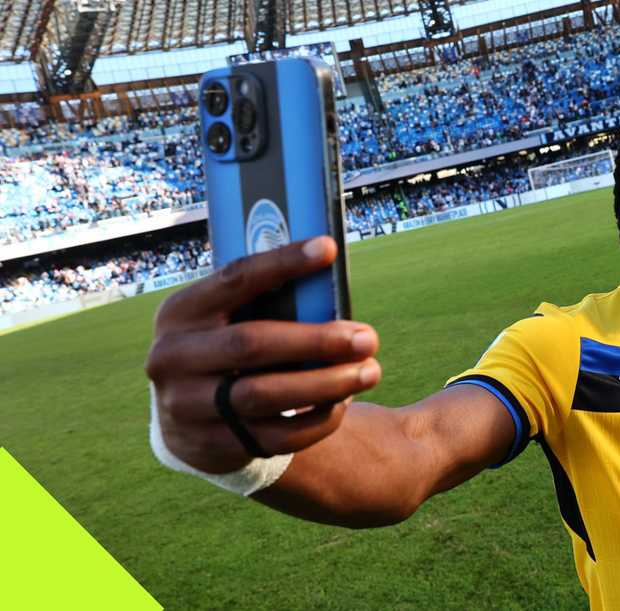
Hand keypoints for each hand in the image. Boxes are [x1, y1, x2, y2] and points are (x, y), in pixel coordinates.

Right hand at [145, 236, 381, 473]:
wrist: (182, 416)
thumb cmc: (224, 347)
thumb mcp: (225, 318)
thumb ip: (264, 301)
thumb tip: (329, 272)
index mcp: (180, 312)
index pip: (234, 279)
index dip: (282, 263)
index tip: (327, 249)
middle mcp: (173, 358)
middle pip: (252, 344)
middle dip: (317, 340)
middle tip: (367, 338)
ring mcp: (186, 406)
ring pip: (265, 395)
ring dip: (327, 383)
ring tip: (371, 371)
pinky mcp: (211, 446)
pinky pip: (275, 436)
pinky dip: (317, 420)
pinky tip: (344, 402)